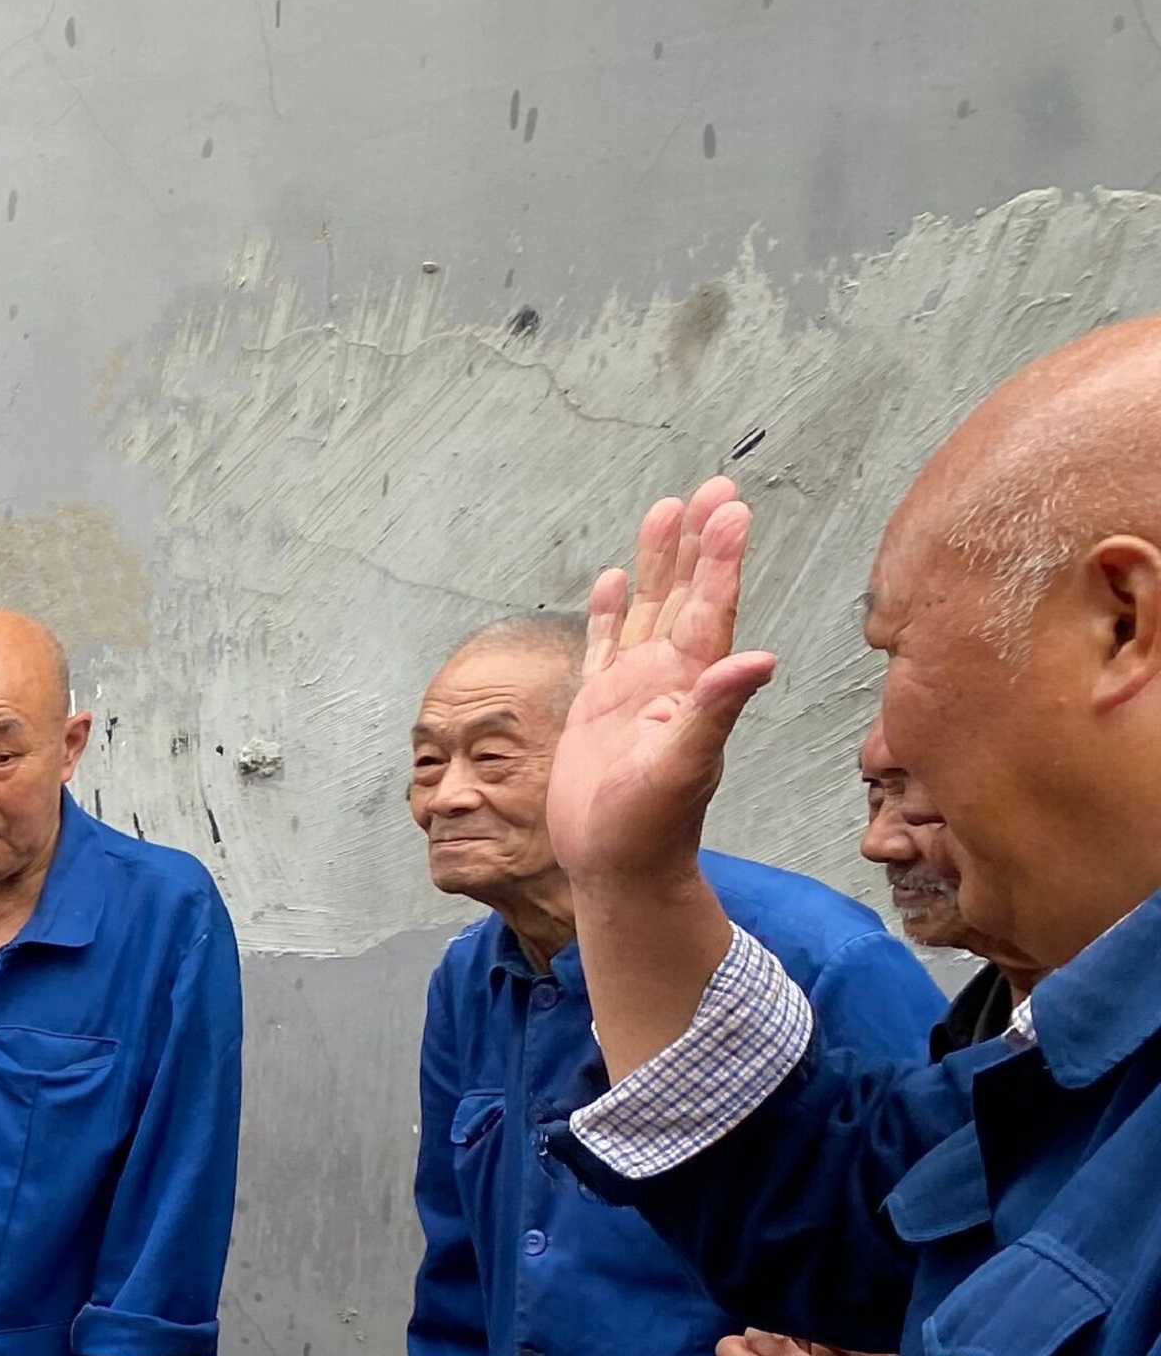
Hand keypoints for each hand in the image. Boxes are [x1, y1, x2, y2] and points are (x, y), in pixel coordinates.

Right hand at [544, 477, 782, 894]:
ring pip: (648, 610)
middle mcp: (668, 679)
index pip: (711, 608)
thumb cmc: (651, 828)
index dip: (721, 559)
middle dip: (697, 542)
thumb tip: (758, 661)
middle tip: (713, 487)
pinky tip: (615, 580)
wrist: (617, 868)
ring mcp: (633, 691)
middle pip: (685, 595)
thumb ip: (716, 712)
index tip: (731, 508)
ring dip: (659, 561)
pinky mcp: (598, 709)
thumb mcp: (684, 769)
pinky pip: (605, 647)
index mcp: (691, 686)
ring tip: (666, 508)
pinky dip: (610, 612)